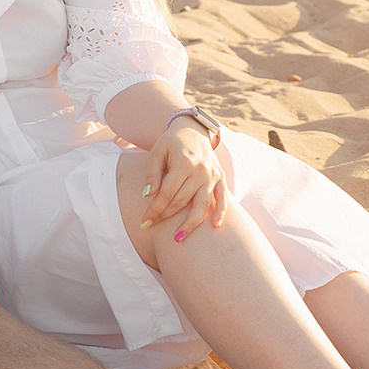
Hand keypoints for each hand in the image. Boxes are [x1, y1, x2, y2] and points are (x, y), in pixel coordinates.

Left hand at [141, 122, 226, 239]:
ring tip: (178, 238)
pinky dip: (221, 213)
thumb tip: (149, 195)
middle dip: (166, 215)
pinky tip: (216, 227)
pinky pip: (223, 199)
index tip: (145, 221)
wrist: (193, 130)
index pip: (167, 192)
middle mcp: (201, 170)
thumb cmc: (171, 143)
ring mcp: (213, 176)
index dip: (155, 208)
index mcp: (184, 163)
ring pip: (202, 205)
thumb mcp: (157, 152)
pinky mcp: (221, 178)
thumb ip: (153, 173)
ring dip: (191, 223)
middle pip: (183, 200)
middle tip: (153, 226)